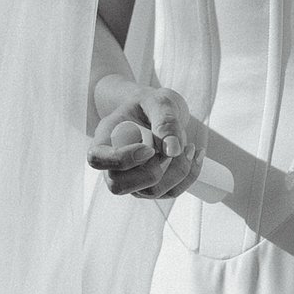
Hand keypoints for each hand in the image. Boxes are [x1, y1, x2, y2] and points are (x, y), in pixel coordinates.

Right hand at [89, 83, 208, 201]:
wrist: (159, 112)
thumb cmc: (152, 104)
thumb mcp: (160, 101)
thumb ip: (165, 121)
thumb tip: (173, 151)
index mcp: (105, 140)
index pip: (97, 160)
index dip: (121, 159)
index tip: (149, 148)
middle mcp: (114, 166)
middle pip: (120, 186)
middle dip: (152, 171)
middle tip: (172, 146)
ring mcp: (132, 180)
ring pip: (150, 192)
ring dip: (177, 171)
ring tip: (189, 146)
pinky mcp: (153, 187)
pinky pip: (171, 192)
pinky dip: (189, 175)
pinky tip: (196, 154)